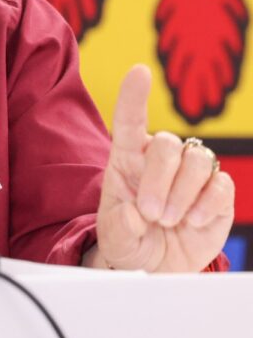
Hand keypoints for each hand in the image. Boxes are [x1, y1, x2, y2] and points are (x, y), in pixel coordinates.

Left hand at [96, 64, 234, 271]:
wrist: (156, 265)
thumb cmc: (130, 240)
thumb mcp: (114, 237)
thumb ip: (119, 226)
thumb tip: (134, 215)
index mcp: (127, 158)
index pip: (130, 120)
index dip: (134, 96)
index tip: (140, 72)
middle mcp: (160, 159)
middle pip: (167, 144)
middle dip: (159, 180)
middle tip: (151, 213)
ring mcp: (190, 173)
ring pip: (197, 161)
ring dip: (183, 194)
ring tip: (170, 221)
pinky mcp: (217, 192)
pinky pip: (221, 184)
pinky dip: (208, 203)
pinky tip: (193, 220)